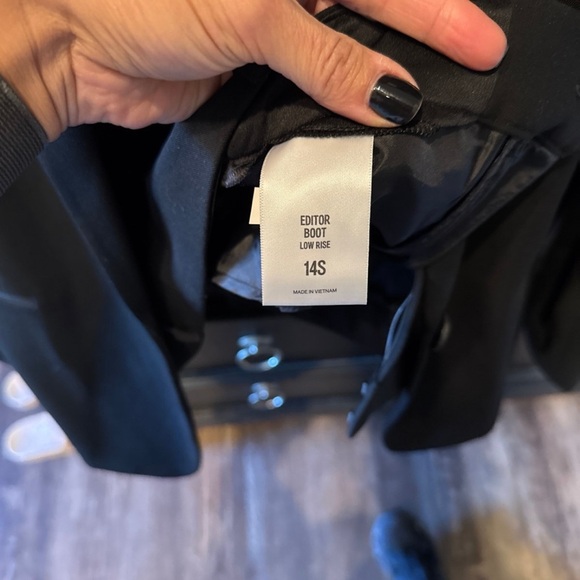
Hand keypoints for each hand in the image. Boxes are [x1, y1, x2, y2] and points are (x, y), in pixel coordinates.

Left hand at [0, 0, 506, 139]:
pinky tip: (376, 122)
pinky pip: (315, 92)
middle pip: (373, 11)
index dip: (434, 10)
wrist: (79, 46)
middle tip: (480, 66)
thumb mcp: (249, 14)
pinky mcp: (258, 76)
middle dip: (425, 37)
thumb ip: (325, 53)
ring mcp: (276, 34)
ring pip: (347, 56)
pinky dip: (344, 108)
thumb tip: (392, 93)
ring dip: (386, 79)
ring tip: (438, 102)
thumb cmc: (147, 2)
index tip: (480, 42)